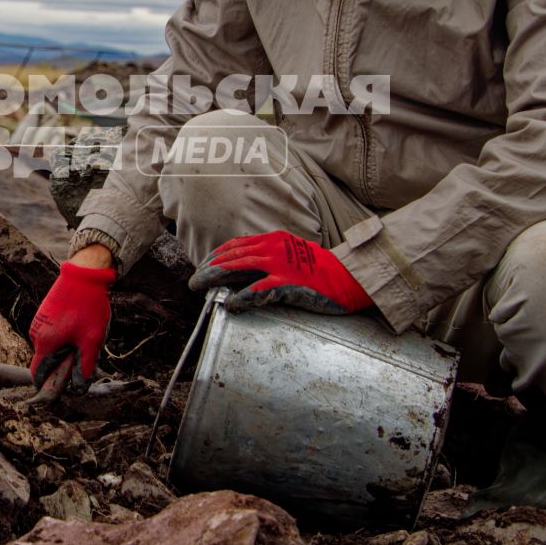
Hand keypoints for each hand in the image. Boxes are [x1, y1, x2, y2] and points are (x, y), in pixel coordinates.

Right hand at [29, 259, 116, 382]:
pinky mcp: (44, 314)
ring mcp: (38, 323)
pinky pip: (52, 334)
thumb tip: (79, 389)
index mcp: (45, 343)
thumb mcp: (91, 341)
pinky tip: (81, 324)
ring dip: (66, 349)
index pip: (38, 376)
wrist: (83, 274)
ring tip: (85, 335)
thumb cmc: (87, 307)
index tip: (63, 389)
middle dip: (64, 364)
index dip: (48, 387)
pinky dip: (65, 337)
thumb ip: (85, 367)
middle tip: (85, 354)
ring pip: (51, 347)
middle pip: (46, 361)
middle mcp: (36, 334)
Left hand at [187, 230, 373, 314]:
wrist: (351, 277)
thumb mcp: (294, 255)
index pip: (236, 245)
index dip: (216, 256)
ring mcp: (281, 265)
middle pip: (232, 256)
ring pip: (238, 269)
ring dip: (215, 279)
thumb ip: (272, 259)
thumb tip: (246, 272)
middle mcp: (274, 248)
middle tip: (193, 281)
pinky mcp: (289, 284)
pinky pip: (257, 290)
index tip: (203, 266)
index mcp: (275, 240)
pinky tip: (230, 305)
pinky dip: (241, 297)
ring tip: (200, 289)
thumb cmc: (324, 270)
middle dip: (208, 268)